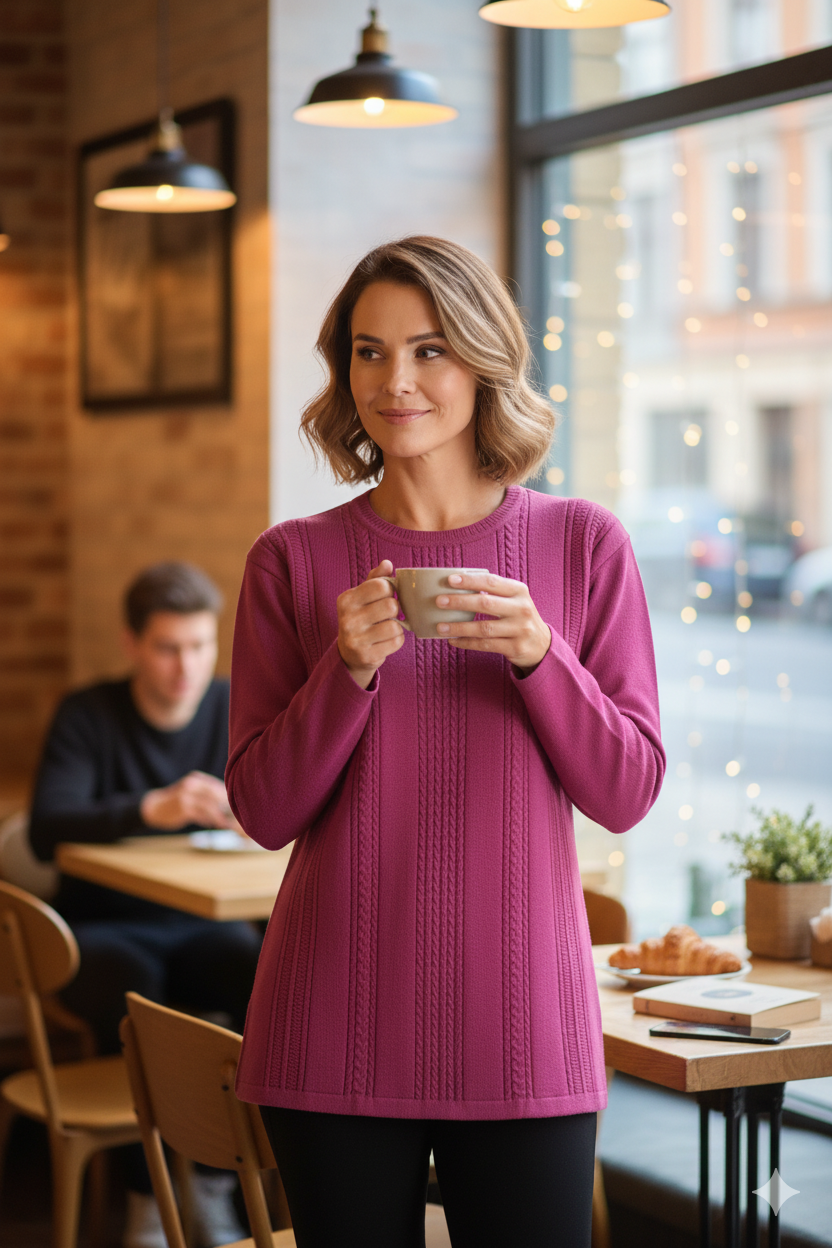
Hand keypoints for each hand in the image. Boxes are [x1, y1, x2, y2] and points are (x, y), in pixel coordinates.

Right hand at [140, 771, 241, 830]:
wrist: (155, 807)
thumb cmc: (179, 800)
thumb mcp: (192, 791)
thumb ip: (207, 794)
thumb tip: (229, 804)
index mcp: (196, 779)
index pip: (218, 786)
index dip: (229, 796)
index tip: (238, 804)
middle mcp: (192, 785)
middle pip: (216, 795)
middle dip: (227, 806)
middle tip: (237, 815)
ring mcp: (186, 796)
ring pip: (210, 807)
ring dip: (220, 817)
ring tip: (227, 824)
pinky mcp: (183, 808)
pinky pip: (201, 816)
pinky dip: (208, 821)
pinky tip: (213, 824)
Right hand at [337, 559, 404, 688]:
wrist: (349, 654)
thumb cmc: (361, 618)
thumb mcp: (363, 596)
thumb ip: (375, 579)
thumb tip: (387, 563)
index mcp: (346, 600)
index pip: (380, 585)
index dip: (390, 590)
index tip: (386, 596)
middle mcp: (348, 619)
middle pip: (390, 605)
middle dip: (395, 609)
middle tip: (387, 614)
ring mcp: (356, 640)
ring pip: (394, 626)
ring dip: (396, 627)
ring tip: (386, 628)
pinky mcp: (367, 656)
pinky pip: (396, 642)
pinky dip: (396, 640)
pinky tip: (386, 640)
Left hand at [435, 571, 550, 670]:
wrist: (541, 644)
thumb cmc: (518, 616)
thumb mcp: (513, 599)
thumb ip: (493, 592)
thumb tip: (455, 587)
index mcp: (519, 591)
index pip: (491, 582)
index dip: (470, 580)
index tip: (449, 580)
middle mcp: (521, 609)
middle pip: (485, 603)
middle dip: (459, 602)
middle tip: (440, 601)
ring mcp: (519, 629)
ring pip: (483, 628)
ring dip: (459, 627)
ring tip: (440, 626)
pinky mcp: (515, 648)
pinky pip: (485, 645)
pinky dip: (466, 643)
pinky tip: (453, 640)